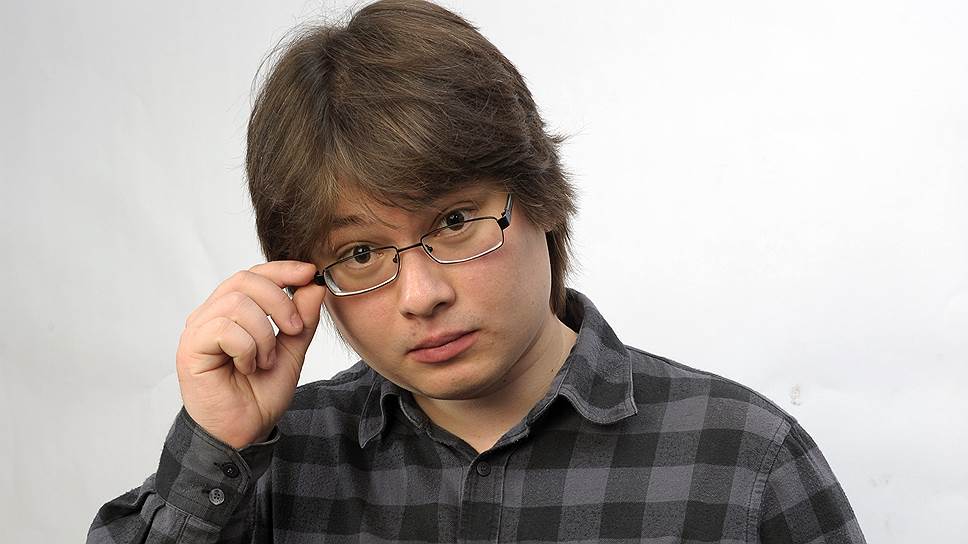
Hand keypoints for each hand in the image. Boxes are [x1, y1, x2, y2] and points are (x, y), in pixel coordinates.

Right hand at [175, 261, 325, 448]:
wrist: (244, 431)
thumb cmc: (260, 393)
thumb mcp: (292, 351)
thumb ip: (302, 320)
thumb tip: (313, 285)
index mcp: (232, 311)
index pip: (254, 275)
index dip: (282, 269)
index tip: (310, 273)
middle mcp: (211, 315)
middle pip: (245, 280)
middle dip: (279, 301)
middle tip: (293, 330)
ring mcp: (198, 330)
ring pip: (236, 303)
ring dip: (263, 334)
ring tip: (265, 360)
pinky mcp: (190, 348)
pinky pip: (224, 329)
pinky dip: (247, 348)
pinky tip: (247, 367)